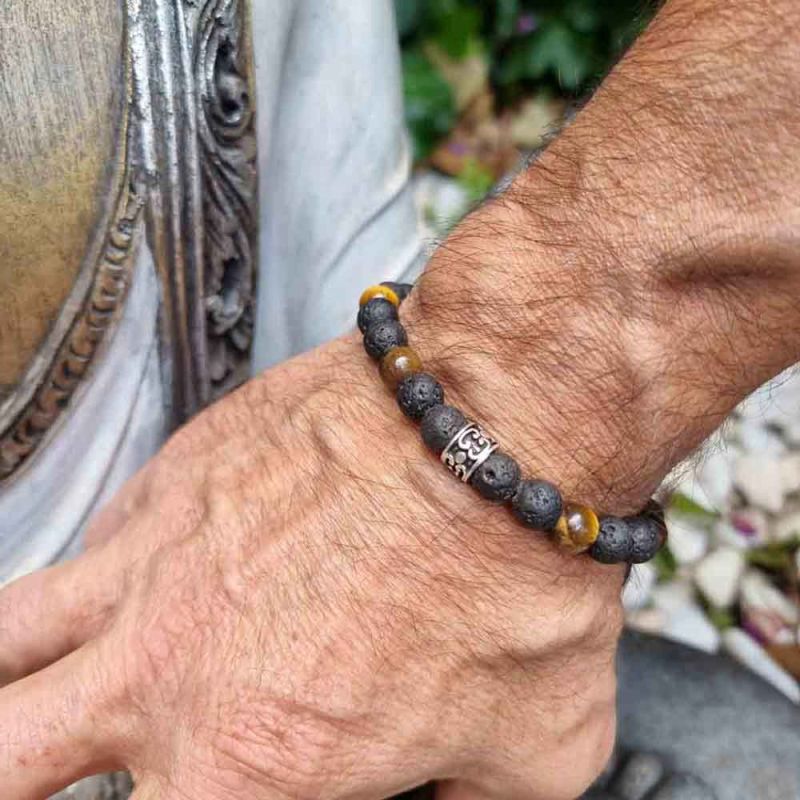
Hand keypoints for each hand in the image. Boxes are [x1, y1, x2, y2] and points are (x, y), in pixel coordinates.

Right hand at [0, 335, 625, 799]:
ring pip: (10, 639)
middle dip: (20, 772)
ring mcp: (152, 561)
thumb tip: (448, 783)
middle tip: (53, 764)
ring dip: (21, 677)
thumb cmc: (519, 573)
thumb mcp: (535, 748)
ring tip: (48, 689)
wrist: (496, 419)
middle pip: (5, 756)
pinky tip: (151, 579)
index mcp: (245, 765)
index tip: (187, 795)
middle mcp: (165, 670)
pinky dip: (104, 579)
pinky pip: (94, 545)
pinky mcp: (172, 479)